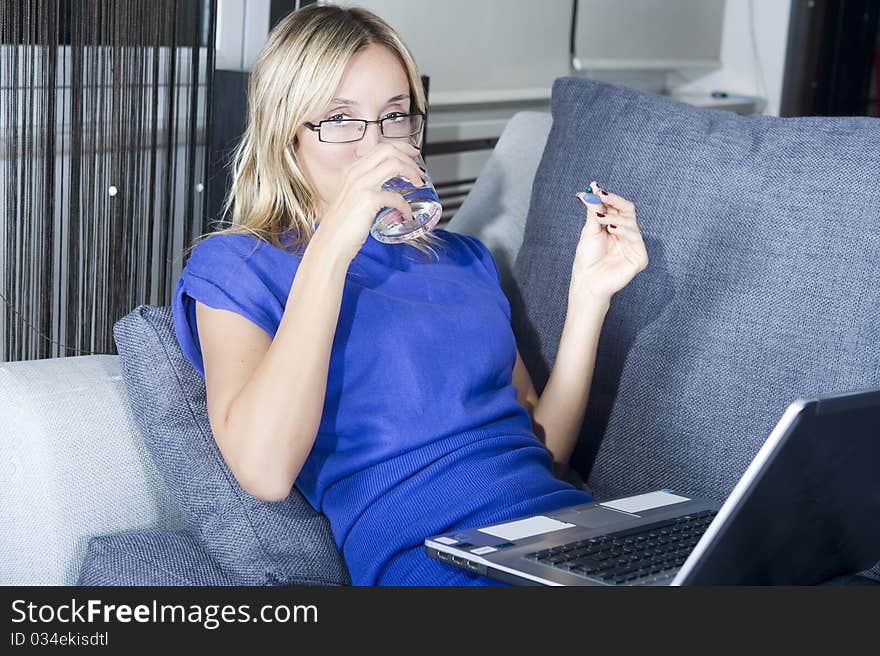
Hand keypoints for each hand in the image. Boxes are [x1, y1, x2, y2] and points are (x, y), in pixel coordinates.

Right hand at [312, 141, 425, 263]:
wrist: (330, 243)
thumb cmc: (341, 226)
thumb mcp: (351, 199)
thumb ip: (365, 189)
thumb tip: (386, 190)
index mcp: (351, 170)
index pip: (380, 148)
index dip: (401, 148)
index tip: (413, 154)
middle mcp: (355, 173)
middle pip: (388, 150)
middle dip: (409, 158)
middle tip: (419, 172)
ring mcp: (360, 185)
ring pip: (394, 164)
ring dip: (411, 172)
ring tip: (418, 184)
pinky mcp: (367, 200)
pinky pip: (395, 197)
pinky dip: (405, 206)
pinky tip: (407, 214)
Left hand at [570, 181, 648, 305]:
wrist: (587, 280)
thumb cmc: (587, 257)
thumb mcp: (590, 230)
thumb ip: (594, 210)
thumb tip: (591, 188)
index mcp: (615, 226)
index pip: (617, 206)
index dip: (609, 197)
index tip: (596, 188)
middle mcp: (626, 234)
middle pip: (628, 210)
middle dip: (614, 202)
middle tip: (601, 196)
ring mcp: (634, 246)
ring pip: (631, 223)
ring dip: (614, 218)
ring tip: (600, 219)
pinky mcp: (640, 257)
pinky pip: (636, 239)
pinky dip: (624, 232)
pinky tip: (612, 229)